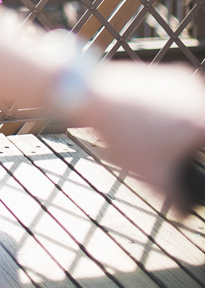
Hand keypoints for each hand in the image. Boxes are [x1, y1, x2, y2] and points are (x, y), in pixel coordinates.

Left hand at [86, 62, 204, 208]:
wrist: (93, 94)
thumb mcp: (151, 174)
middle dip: (198, 145)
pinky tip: (161, 126)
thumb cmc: (121, 132)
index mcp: (201, 121)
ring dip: (191, 129)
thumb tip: (184, 213)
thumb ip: (176, 200)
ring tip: (175, 145)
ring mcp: (182, 81)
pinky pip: (184, 97)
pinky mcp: (166, 74)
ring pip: (197, 109)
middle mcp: (197, 95)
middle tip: (188, 158)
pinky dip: (179, 113)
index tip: (197, 168)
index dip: (204, 160)